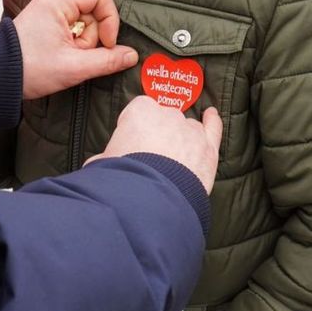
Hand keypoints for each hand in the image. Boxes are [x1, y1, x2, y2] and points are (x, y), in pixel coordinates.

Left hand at [13, 0, 138, 99]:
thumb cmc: (29, 68)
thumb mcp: (73, 67)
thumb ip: (107, 60)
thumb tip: (131, 55)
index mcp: (59, 0)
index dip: (110, 21)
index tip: (106, 44)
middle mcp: (54, 1)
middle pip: (94, 12)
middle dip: (93, 38)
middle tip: (77, 55)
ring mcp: (50, 12)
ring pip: (85, 24)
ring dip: (83, 45)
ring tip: (65, 59)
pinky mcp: (48, 25)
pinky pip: (73, 31)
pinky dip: (74, 46)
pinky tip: (62, 58)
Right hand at [85, 97, 222, 193]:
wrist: (150, 199)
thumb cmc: (122, 177)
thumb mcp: (101, 163)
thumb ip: (105, 157)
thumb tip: (98, 164)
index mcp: (139, 112)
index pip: (138, 111)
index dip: (134, 128)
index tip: (131, 143)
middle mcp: (167, 115)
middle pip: (164, 119)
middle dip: (158, 134)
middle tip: (150, 157)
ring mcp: (190, 130)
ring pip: (186, 127)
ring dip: (180, 137)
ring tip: (173, 158)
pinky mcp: (207, 148)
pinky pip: (213, 128)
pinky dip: (213, 121)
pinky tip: (212, 115)